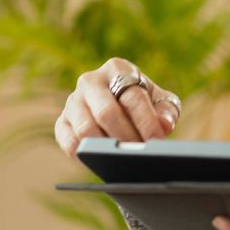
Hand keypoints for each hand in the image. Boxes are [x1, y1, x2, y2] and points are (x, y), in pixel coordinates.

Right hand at [54, 58, 181, 157]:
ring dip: (105, 147)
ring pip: (85, 128)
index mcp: (118, 69)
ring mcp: (73, 101)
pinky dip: (85, 155)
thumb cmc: (142, 102)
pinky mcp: (62, 122)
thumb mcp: (160, 101)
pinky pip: (68, 141)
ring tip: (122, 159)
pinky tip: (101, 160)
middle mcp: (91, 81)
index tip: (156, 141)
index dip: (146, 122)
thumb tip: (164, 125)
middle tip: (139, 154)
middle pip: (107, 112)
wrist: (118, 105)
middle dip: (126, 137)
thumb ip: (166, 112)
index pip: (132, 97)